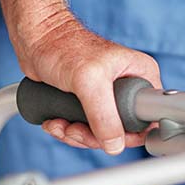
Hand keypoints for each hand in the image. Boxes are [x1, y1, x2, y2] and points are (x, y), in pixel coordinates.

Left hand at [0, 0, 159, 153]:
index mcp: (141, 75)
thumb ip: (104, 115)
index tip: (106, 136)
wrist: (35, 40)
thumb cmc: (62, 46)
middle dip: (94, 137)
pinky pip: (84, 129)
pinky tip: (55, 122)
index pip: (150, 118)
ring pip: (100, 134)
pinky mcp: (87, 102)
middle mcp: (127, 86)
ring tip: (60, 124)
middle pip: (122, 131)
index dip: (130, 134)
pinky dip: (67, 131)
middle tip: (75, 129)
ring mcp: (107, 96)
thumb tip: (115, 144)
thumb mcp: (89, 81)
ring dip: (76, 135)